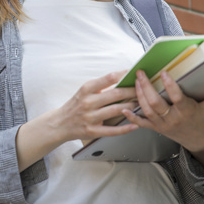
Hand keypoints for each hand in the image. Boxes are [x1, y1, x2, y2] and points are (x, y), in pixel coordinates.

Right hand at [15, 70, 137, 170]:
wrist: (60, 124)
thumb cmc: (76, 105)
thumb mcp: (85, 91)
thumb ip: (101, 86)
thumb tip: (122, 78)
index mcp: (86, 89)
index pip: (108, 78)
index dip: (124, 75)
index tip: (135, 73)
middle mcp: (88, 102)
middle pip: (115, 94)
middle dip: (132, 91)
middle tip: (144, 89)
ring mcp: (90, 117)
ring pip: (116, 110)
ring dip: (131, 107)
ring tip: (142, 104)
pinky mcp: (93, 131)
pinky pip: (112, 130)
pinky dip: (125, 128)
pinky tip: (134, 125)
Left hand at [122, 70, 203, 169]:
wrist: (198, 141)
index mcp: (187, 111)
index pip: (177, 98)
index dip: (170, 86)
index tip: (163, 73)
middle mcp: (173, 119)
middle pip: (156, 104)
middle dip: (146, 88)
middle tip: (141, 73)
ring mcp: (163, 124)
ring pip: (146, 110)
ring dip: (138, 96)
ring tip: (135, 80)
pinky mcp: (156, 128)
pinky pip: (141, 123)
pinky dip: (131, 116)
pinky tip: (123, 107)